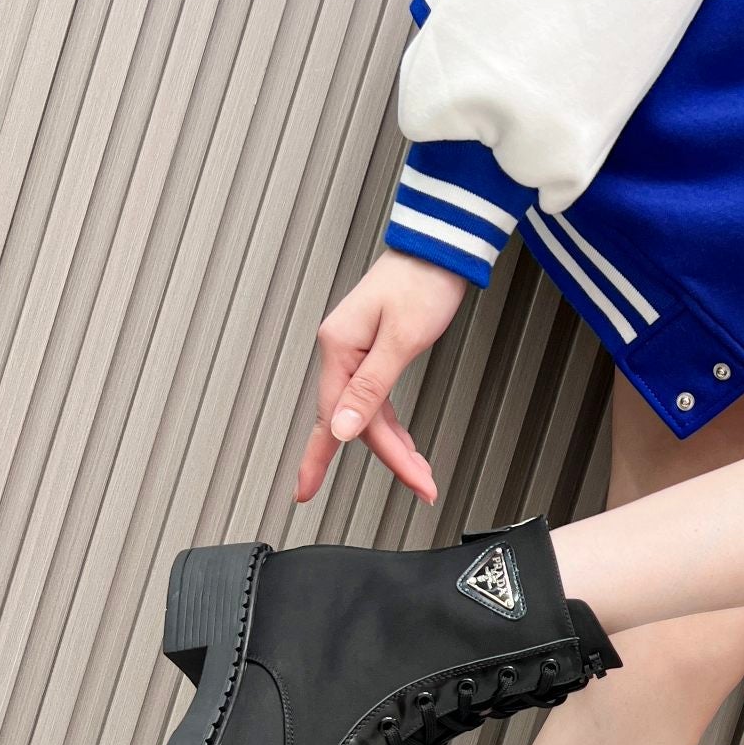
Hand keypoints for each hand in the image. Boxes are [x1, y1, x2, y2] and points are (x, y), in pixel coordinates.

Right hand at [296, 250, 467, 503]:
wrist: (440, 251)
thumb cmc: (422, 283)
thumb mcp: (401, 340)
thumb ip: (371, 388)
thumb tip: (342, 427)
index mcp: (338, 348)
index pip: (335, 418)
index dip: (320, 460)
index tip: (304, 493)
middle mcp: (340, 352)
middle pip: (357, 422)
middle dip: (391, 458)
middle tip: (420, 485)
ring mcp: (355, 353)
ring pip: (369, 416)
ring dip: (395, 448)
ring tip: (422, 474)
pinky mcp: (372, 352)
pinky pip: (377, 402)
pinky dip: (393, 427)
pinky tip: (407, 444)